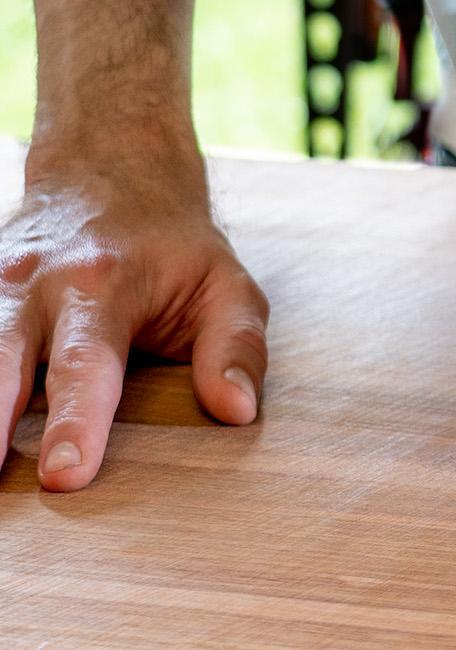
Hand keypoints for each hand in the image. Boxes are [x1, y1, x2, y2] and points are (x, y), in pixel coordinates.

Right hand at [1, 137, 267, 490]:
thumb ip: (236, 347)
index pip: (87, 362)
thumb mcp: (227, 285)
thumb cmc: (175, 250)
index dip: (76, 421)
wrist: (111, 174)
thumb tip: (238, 411)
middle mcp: (36, 285)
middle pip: (3, 362)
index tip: (66, 476)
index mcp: (105, 282)